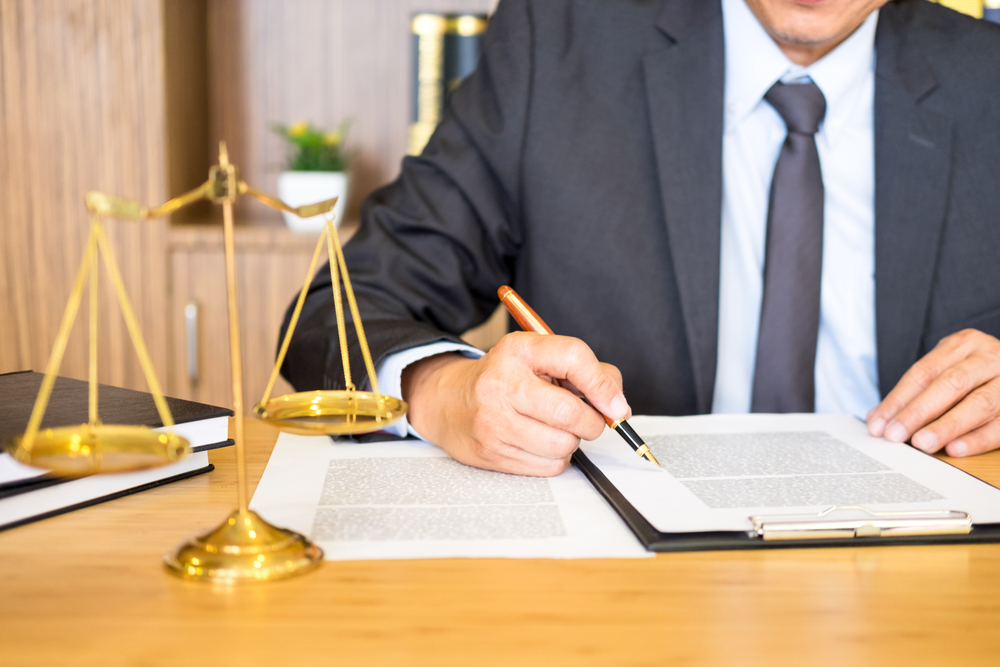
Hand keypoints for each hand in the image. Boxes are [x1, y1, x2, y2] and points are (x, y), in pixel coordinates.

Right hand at [401, 332, 630, 475]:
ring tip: (557, 429)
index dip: (603, 385)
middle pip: (569, 412)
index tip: (616, 406)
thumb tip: (617, 406)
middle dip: (592, 423)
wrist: (450, 402)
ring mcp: (493, 421)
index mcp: (518, 350)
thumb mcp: (540, 358)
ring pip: (562, 445)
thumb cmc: (506, 378)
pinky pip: (548, 466)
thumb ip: (585, 372)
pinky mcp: (491, 453)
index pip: (573, 357)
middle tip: (588, 420)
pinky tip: (540, 442)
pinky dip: (555, 458)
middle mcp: (501, 383)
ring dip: (572, 441)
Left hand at [867, 329, 999, 456]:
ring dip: (947, 426)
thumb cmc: (975, 373)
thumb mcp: (947, 368)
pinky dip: (977, 439)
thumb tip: (878, 420)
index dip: (898, 399)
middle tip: (895, 434)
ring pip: (979, 403)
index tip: (878, 423)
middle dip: (919, 411)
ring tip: (921, 443)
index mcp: (964, 344)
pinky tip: (955, 449)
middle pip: (950, 384)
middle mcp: (990, 357)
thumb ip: (917, 391)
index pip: (924, 372)